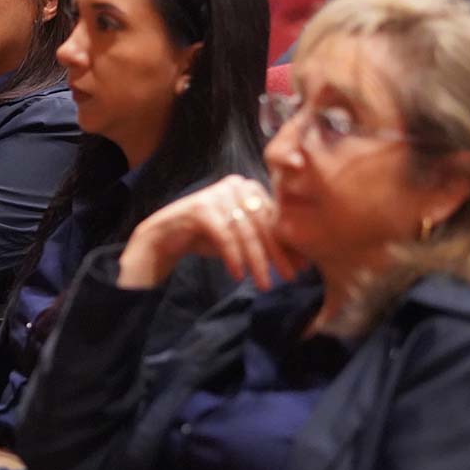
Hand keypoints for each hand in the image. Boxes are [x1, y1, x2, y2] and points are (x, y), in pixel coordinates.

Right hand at [117, 175, 306, 291]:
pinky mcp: (201, 208)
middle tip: (290, 277)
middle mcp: (236, 185)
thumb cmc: (208, 236)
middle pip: (263, 224)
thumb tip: (302, 258)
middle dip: (278, 254)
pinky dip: (233, 257)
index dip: (289, 243)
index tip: (302, 266)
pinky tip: (239, 275)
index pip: (275, 217)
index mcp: (250, 187)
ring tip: (265, 283)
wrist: (166, 235)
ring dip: (258, 261)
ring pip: (246, 232)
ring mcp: (217, 194)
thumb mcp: (241, 235)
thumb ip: (266, 239)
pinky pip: (224, 236)